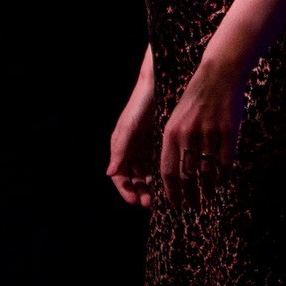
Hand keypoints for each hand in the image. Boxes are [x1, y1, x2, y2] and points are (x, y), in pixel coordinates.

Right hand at [107, 61, 158, 208]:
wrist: (159, 82)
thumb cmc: (140, 104)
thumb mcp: (129, 127)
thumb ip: (120, 150)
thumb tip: (110, 173)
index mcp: (121, 147)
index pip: (120, 176)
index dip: (126, 190)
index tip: (136, 202)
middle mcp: (133, 149)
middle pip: (136, 178)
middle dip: (142, 191)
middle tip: (153, 202)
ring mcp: (148, 145)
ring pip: (149, 172)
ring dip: (154, 185)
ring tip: (164, 195)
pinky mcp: (162, 140)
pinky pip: (162, 161)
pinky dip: (165, 172)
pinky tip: (174, 180)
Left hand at [158, 54, 248, 207]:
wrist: (221, 72)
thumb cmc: (197, 96)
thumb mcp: (178, 117)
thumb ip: (174, 142)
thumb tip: (174, 172)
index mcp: (172, 132)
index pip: (168, 171)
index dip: (171, 192)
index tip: (175, 205)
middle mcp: (189, 134)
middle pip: (188, 175)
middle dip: (190, 194)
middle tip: (193, 206)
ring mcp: (210, 132)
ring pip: (208, 170)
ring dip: (208, 187)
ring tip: (209, 196)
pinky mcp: (229, 130)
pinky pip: (227, 160)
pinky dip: (225, 174)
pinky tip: (224, 181)